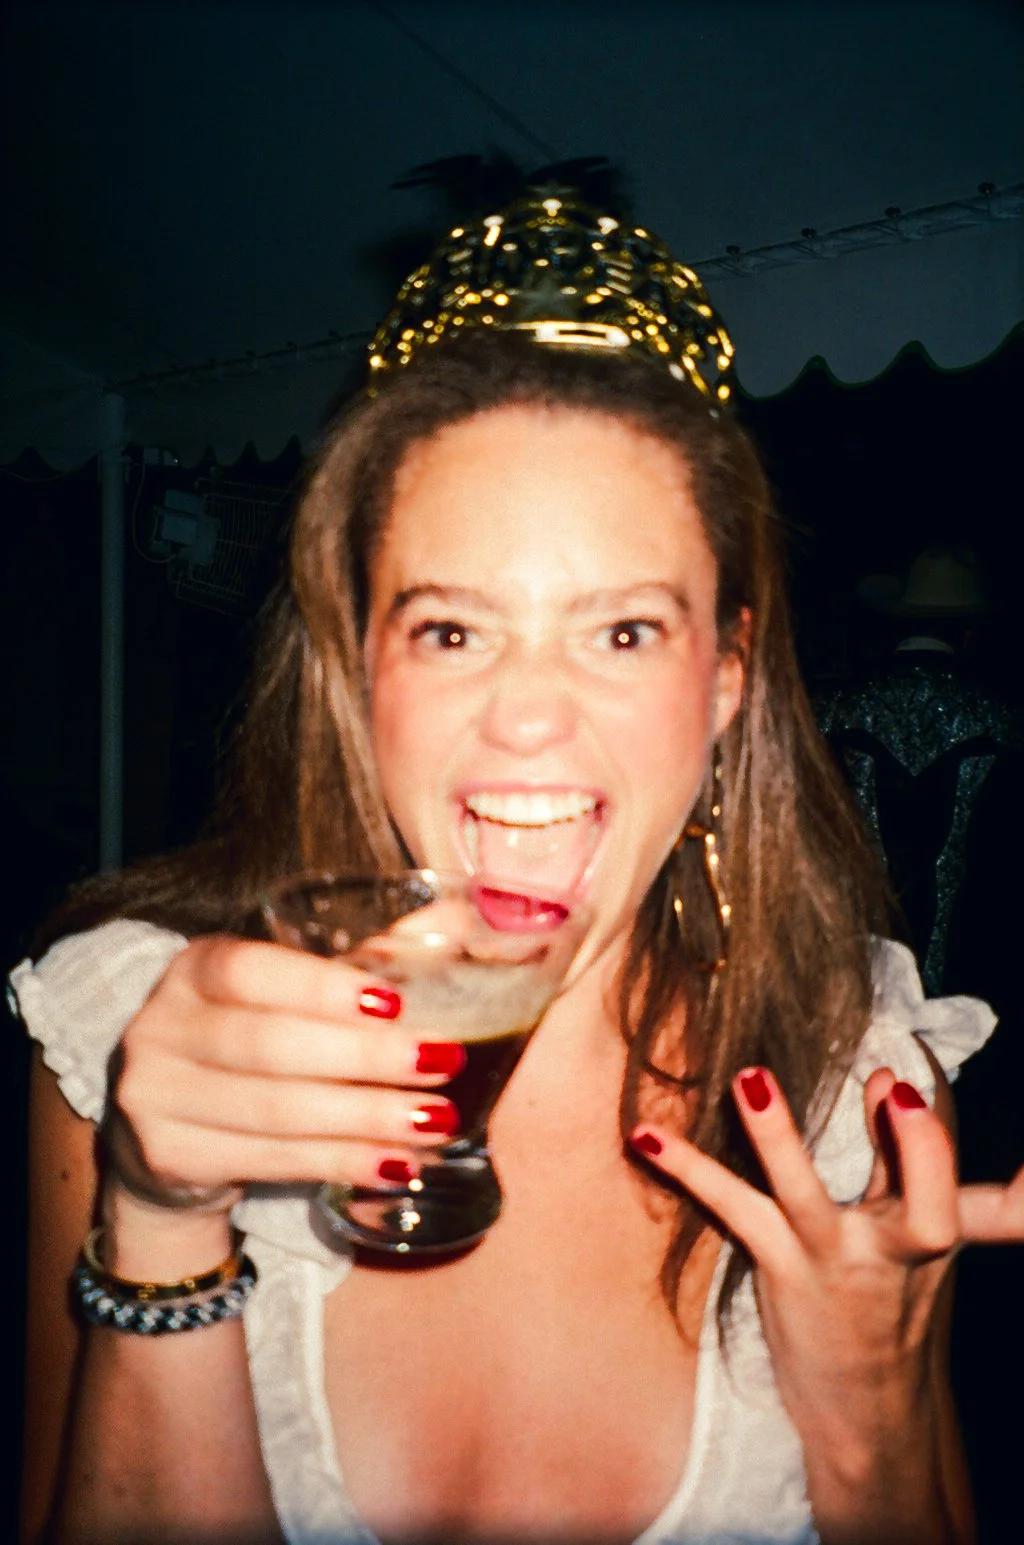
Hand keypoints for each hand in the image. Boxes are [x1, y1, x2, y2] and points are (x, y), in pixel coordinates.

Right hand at [104, 935, 464, 1215]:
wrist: (167, 1126)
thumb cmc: (252, 1038)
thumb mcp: (294, 991)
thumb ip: (369, 955)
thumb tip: (457, 922)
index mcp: (195, 968)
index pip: (248, 971)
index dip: (321, 987)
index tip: (395, 1004)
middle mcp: (162, 1027)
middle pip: (269, 1046)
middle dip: (365, 1058)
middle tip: (443, 1061)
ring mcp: (156, 1096)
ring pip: (275, 1111)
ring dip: (367, 1118)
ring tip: (437, 1120)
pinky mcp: (169, 1156)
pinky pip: (271, 1161)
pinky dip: (342, 1162)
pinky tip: (396, 1163)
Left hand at [628, 1065, 995, 1541]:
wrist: (867, 1422)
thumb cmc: (884, 1305)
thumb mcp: (910, 1237)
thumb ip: (900, 1160)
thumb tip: (885, 1077)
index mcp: (939, 1229)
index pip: (977, 1184)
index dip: (979, 1148)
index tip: (970, 1098)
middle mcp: (897, 1249)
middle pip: (927, 1203)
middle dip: (922, 1148)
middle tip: (895, 1090)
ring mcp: (834, 1264)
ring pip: (807, 1199)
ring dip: (777, 1138)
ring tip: (748, 1078)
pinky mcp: (779, 1274)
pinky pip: (731, 1211)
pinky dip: (687, 1169)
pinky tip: (645, 1137)